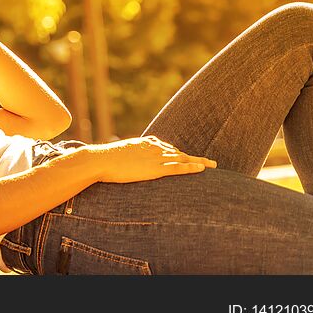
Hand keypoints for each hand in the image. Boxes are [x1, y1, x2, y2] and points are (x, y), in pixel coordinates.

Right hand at [81, 135, 217, 183]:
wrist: (100, 160)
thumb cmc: (104, 159)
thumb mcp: (116, 154)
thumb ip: (125, 156)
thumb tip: (120, 160)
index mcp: (145, 143)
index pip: (166, 148)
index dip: (179, 154)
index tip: (187, 158)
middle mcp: (153, 148)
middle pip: (179, 152)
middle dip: (194, 157)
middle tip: (210, 162)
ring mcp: (155, 158)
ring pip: (182, 158)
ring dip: (199, 162)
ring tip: (212, 166)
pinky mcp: (155, 168)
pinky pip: (177, 168)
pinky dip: (191, 167)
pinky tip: (202, 169)